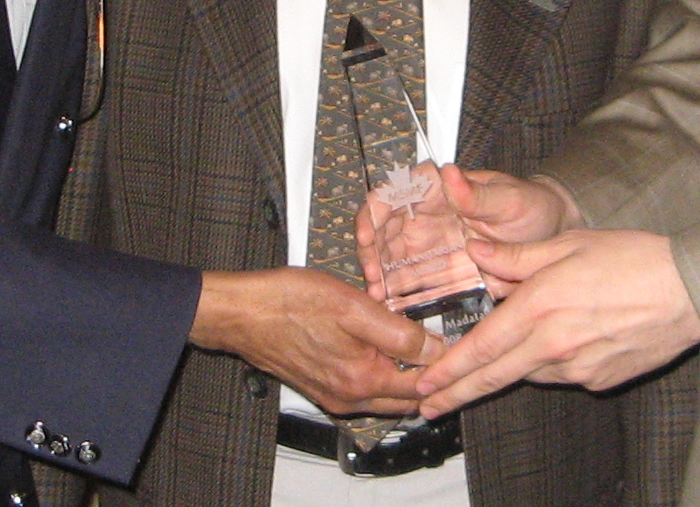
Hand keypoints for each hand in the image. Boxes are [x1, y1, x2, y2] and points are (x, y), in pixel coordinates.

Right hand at [189, 267, 443, 416]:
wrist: (242, 313)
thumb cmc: (290, 302)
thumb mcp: (353, 306)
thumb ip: (398, 332)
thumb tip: (435, 349)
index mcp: (363, 379)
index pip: (421, 385)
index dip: (443, 365)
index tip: (457, 342)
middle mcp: (350, 398)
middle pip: (405, 398)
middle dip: (428, 378)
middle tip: (444, 347)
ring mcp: (333, 396)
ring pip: (384, 396)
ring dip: (404, 377)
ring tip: (418, 345)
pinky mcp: (320, 388)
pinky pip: (362, 391)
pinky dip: (380, 376)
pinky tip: (382, 348)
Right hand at [356, 165, 579, 300]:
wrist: (551, 240)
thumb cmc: (531, 208)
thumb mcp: (510, 199)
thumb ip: (478, 194)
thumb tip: (451, 175)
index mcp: (436, 191)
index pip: (392, 194)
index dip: (373, 213)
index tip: (367, 235)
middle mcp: (425, 219)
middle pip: (382, 233)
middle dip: (370, 254)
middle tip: (372, 277)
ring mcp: (429, 250)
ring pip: (391, 262)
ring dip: (381, 279)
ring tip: (380, 299)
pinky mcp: (438, 276)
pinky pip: (412, 287)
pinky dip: (400, 298)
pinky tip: (395, 311)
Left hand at [410, 228, 699, 417]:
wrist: (691, 291)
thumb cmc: (632, 259)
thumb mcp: (568, 244)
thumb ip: (516, 256)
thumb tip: (476, 253)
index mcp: (540, 307)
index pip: (482, 346)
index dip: (449, 369)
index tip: (425, 384)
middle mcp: (554, 345)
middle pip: (494, 376)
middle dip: (457, 394)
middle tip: (428, 407)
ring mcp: (578, 368)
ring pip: (529, 372)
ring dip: (511, 368)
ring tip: (509, 351)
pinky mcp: (600, 380)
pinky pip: (563, 375)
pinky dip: (551, 362)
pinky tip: (566, 339)